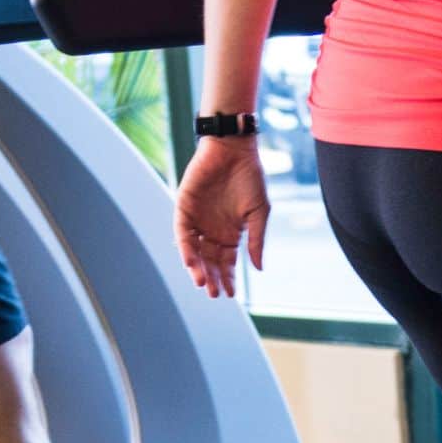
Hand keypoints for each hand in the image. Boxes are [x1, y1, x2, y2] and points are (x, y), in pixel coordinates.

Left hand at [175, 138, 269, 299]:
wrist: (234, 148)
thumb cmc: (250, 177)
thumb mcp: (258, 213)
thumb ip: (255, 241)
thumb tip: (258, 268)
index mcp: (229, 232)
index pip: (226, 261)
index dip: (227, 277)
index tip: (229, 293)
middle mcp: (211, 229)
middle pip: (209, 260)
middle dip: (212, 277)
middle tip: (214, 293)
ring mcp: (197, 219)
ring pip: (194, 251)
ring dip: (198, 268)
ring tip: (203, 283)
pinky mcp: (184, 208)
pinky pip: (183, 233)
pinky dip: (186, 249)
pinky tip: (191, 262)